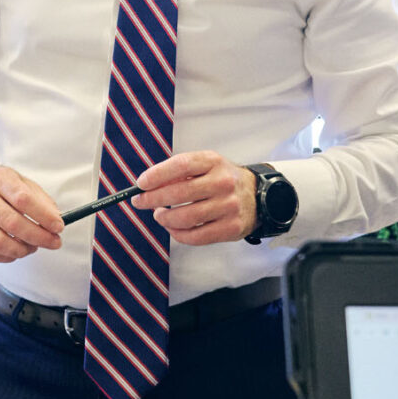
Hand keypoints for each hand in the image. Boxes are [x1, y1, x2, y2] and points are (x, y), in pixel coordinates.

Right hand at [0, 164, 64, 262]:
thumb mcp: (20, 182)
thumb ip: (40, 200)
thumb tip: (56, 220)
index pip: (23, 200)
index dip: (44, 216)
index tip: (58, 227)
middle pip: (13, 223)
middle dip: (39, 237)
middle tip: (53, 242)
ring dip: (23, 250)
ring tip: (33, 247)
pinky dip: (7, 257)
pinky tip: (16, 251)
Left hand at [131, 151, 255, 245]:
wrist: (257, 197)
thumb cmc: (222, 181)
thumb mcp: (206, 166)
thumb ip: (180, 172)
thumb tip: (148, 186)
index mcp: (214, 162)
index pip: (181, 165)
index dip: (157, 175)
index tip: (140, 184)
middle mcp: (223, 182)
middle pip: (179, 193)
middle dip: (152, 199)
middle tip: (139, 202)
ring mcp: (228, 206)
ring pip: (185, 218)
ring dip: (164, 219)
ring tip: (159, 215)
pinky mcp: (231, 228)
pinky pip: (195, 237)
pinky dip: (178, 234)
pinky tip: (173, 228)